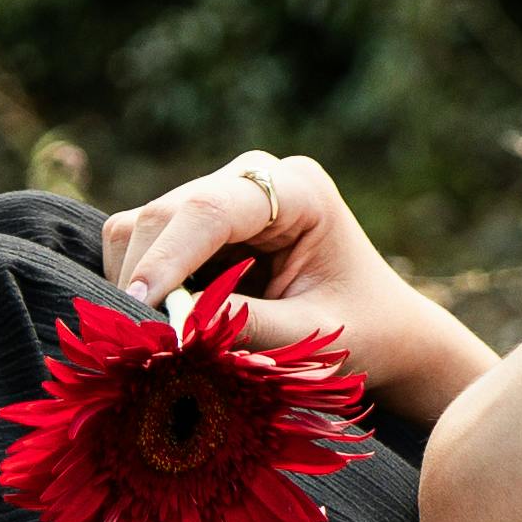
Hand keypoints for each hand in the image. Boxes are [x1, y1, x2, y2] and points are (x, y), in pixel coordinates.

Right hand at [99, 146, 492, 433]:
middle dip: (143, 274)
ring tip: (155, 338)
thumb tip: (170, 323)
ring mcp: (225, 195)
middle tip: (138, 342)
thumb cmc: (366, 332)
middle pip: (166, 213)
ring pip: (142, 227)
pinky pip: (144, 245)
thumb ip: (246, 327)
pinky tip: (162, 323)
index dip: (168, 255)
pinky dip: (142, 285)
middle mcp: (256, 179)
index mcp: (300, 192)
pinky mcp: (201, 225)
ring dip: (136, 281)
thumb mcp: (314, 336)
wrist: (385, 330)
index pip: (213, 209)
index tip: (139, 306)